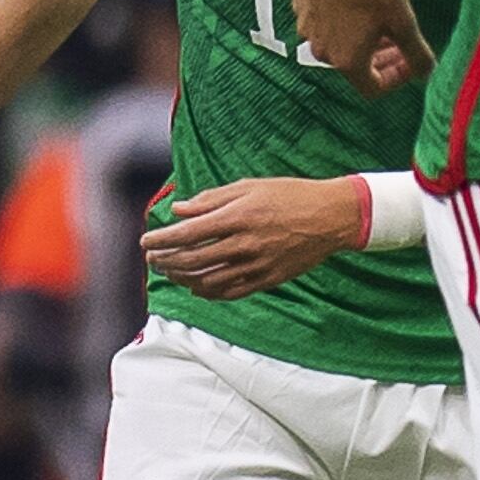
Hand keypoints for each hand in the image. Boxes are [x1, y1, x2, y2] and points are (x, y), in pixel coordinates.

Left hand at [143, 177, 368, 300]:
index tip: (146, 240)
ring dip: (182, 278)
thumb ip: (212, 199)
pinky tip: (197, 287)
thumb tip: (178, 211)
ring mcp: (256, 265)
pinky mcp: (268, 279)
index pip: (186, 234)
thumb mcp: (250, 187)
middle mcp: (244, 244)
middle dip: (165, 260)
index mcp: (238, 217)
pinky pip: (230, 293)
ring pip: (207, 281)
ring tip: (171, 272)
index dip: (161, 239)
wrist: (333, 216)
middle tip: (153, 258)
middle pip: (192, 260)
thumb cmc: (291, 195)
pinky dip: (208, 292)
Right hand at [296, 0, 430, 94]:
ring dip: (366, 41)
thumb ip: (416, 52)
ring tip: (385, 20)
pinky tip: (362, 1)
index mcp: (346, 60)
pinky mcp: (301, 9)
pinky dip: (347, 23)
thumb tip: (426, 73)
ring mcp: (308, 29)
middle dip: (384, 59)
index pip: (373, 88)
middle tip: (403, 43)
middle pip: (356, 68)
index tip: (410, 61)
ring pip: (341, 45)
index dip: (397, 79)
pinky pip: (327, 26)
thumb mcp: (403, 21)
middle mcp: (322, 50)